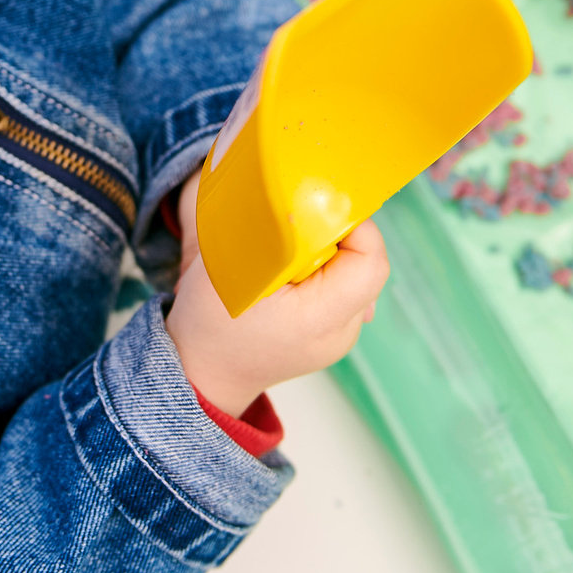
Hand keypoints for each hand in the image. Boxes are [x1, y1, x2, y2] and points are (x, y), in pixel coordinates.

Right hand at [165, 175, 388, 417]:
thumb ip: (273, 233)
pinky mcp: (333, 334)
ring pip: (355, 273)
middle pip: (366, 263)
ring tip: (288, 254)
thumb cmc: (209, 325)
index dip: (352, 224)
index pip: (370, 260)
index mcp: (320, 320)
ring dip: (328, 252)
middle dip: (337, 235)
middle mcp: (342, 333)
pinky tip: (291, 274)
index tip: (318, 209)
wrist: (202, 375)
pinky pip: (342, 288)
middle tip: (296, 229)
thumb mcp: (230, 268)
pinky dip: (323, 270)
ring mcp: (341, 336)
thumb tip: (308, 197)